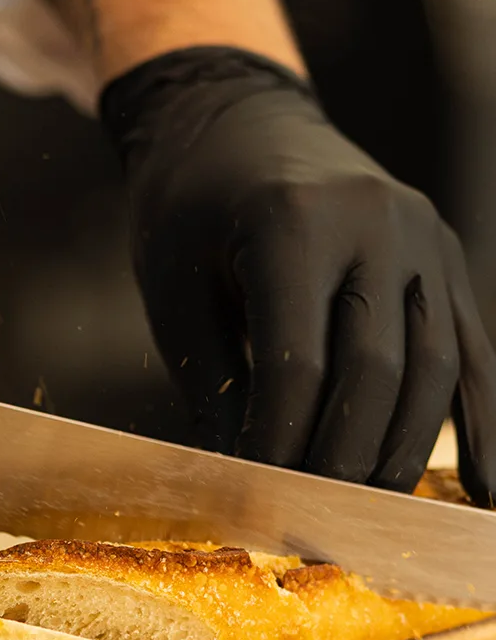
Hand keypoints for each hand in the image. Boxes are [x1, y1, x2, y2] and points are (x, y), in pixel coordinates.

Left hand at [103, 49, 495, 504]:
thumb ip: (214, 382)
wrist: (234, 120)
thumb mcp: (175, 289)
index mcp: (292, 222)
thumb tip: (247, 481)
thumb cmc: (189, 208)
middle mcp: (374, 222)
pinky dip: (481, 422)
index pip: (297, 363)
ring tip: (372, 511)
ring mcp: (422, 236)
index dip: (279, 442)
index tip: (260, 497)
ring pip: (433, 367)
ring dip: (404, 450)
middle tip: (316, 519)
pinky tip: (483, 487)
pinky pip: (471, 350)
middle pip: (375, 371)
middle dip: (344, 458)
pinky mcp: (444, 256)